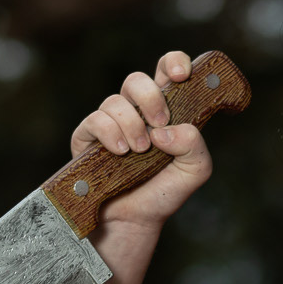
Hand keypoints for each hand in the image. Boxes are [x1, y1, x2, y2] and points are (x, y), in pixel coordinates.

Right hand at [69, 50, 212, 235]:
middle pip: (136, 80)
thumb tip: (166, 129)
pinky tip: (120, 152)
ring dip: (131, 125)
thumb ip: (195, 146)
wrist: (133, 221)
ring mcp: (110, 122)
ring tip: (139, 151)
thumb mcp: (194, 171)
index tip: (181, 74)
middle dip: (150, 97)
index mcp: (163, 111)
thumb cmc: (163, 192)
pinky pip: (95, 119)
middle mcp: (135, 112)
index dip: (174, 61)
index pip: (167, 70)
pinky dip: (110, 133)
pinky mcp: (87, 137)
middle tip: (160, 123)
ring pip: (115, 100)